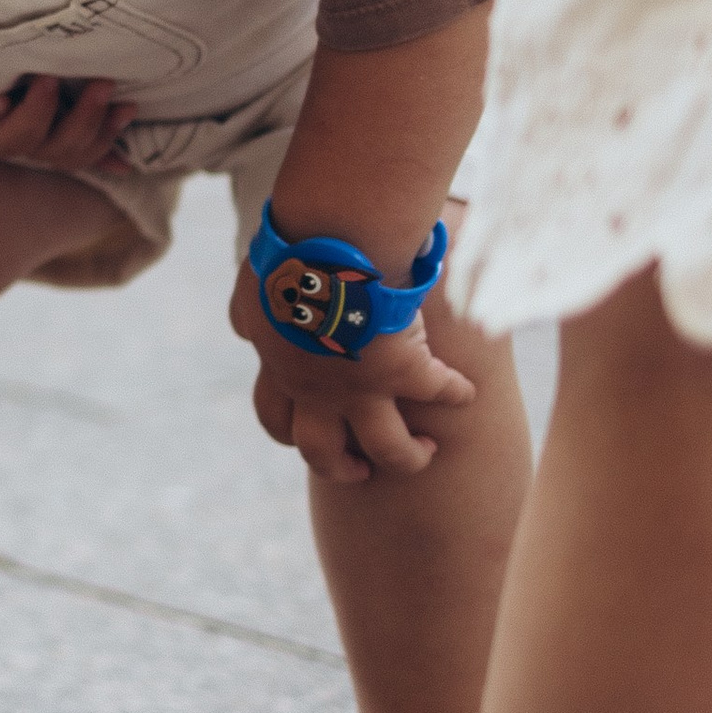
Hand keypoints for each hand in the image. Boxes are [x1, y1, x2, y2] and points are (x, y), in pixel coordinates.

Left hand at [0, 77, 134, 175]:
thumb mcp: (32, 88)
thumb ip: (74, 113)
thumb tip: (127, 148)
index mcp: (29, 135)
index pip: (76, 154)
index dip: (105, 137)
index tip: (129, 106)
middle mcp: (3, 141)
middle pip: (55, 151)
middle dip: (84, 120)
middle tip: (102, 83)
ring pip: (14, 143)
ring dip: (37, 113)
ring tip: (48, 79)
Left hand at [228, 268, 475, 480]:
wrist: (327, 242)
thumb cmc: (286, 259)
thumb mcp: (253, 293)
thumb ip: (248, 317)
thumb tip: (244, 330)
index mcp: (280, 369)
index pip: (275, 420)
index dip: (289, 435)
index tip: (302, 435)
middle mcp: (317, 390)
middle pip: (322, 453)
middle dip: (342, 469)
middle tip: (361, 470)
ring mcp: (362, 387)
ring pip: (388, 448)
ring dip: (409, 456)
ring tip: (426, 452)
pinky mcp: (405, 369)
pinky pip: (440, 392)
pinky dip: (457, 393)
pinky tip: (468, 394)